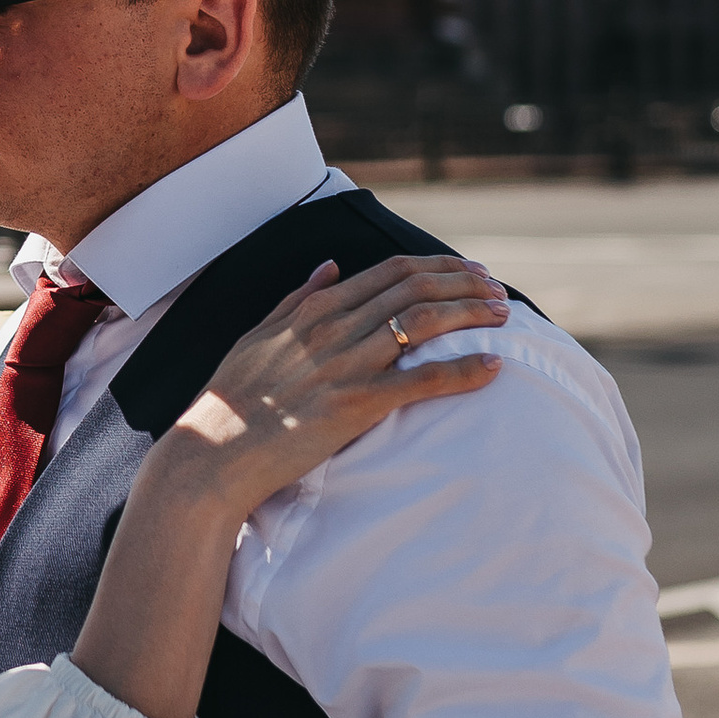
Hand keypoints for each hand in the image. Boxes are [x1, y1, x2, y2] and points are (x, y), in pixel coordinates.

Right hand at [159, 251, 509, 526]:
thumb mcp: (259, 335)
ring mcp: (346, 365)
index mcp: (314, 309)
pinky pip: (421, 381)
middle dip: (465, 285)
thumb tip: (331, 266)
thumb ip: (297, 298)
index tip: (467, 271)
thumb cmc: (233, 400)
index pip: (390, 272)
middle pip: (416, 289)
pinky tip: (492, 367)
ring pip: (424, 322)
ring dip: (472, 314)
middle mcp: (333, 328)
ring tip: (504, 316)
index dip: (437, 267)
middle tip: (498, 292)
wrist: (214, 452)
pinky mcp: (356, 405)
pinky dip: (462, 371)